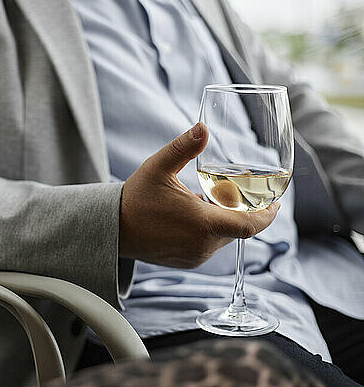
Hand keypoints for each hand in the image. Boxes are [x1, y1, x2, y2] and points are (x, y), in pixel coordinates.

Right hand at [119, 122, 279, 268]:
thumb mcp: (158, 168)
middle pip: (237, 228)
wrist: (112, 228)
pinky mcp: (186, 261)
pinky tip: (193, 213)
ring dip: (223, 219)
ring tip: (206, 198)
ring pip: (223, 237)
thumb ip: (184, 147)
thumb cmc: (135, 198)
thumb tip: (203, 128)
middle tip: (234, 188)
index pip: (250, 226)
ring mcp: (194, 256)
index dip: (268, 216)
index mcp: (202, 224)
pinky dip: (209, 230)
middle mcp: (202, 245)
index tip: (277, 204)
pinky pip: (208, 245)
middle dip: (241, 209)